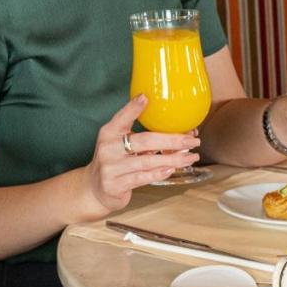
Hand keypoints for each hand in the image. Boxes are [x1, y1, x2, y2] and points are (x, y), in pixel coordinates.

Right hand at [81, 95, 200, 217]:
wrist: (94, 188)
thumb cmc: (115, 161)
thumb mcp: (119, 143)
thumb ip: (142, 136)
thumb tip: (181, 131)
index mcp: (109, 133)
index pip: (121, 118)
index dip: (133, 108)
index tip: (146, 97)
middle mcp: (108, 148)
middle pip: (144, 141)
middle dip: (172, 140)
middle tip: (192, 140)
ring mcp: (110, 167)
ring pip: (147, 161)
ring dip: (172, 159)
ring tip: (191, 156)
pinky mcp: (115, 185)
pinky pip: (141, 178)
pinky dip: (158, 173)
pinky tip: (172, 169)